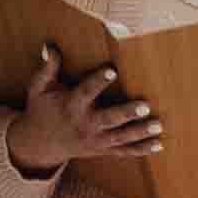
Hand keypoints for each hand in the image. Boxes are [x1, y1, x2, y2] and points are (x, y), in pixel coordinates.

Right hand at [8, 43, 162, 181]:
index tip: (112, 70)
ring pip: (120, 137)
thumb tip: (50, 46)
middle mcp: (84, 124)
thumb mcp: (38, 89)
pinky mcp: (101, 150)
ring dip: (140, 132)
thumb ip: (48, 68)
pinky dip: (141, 149)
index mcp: (71, 106)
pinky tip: (158, 144)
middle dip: (127, 113)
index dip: (98, 81)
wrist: (39, 145)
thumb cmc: (41, 110)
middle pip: (108, 119)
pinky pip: (123, 151)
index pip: (86, 92)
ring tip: (158, 125)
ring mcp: (94, 140)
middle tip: (145, 106)